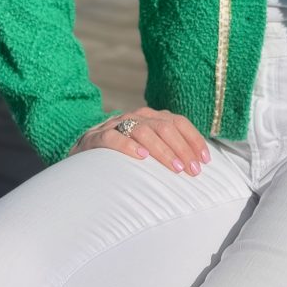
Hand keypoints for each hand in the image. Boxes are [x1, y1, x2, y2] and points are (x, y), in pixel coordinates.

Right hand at [67, 106, 211, 176]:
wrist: (81, 150)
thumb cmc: (122, 153)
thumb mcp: (147, 145)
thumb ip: (167, 147)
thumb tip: (197, 163)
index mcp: (151, 116)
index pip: (178, 122)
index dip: (194, 139)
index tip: (205, 160)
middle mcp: (137, 116)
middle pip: (165, 127)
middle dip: (182, 149)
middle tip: (193, 171)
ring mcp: (116, 124)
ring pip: (144, 131)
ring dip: (162, 150)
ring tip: (175, 167)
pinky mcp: (97, 137)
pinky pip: (114, 138)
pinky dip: (128, 146)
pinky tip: (140, 157)